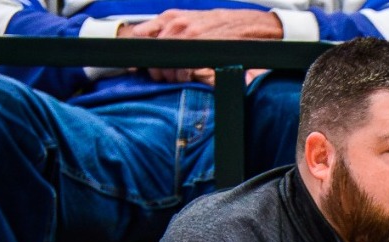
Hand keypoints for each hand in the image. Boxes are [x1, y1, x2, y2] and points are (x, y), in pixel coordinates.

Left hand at [127, 8, 281, 81]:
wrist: (249, 25)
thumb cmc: (220, 25)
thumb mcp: (190, 20)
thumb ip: (169, 30)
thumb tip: (147, 45)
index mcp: (170, 16)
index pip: (140, 35)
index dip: (139, 54)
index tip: (140, 65)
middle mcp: (176, 23)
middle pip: (151, 52)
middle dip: (154, 68)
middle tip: (163, 76)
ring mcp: (188, 34)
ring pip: (164, 62)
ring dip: (167, 74)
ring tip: (176, 78)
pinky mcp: (201, 47)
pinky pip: (181, 67)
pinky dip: (181, 76)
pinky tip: (187, 77)